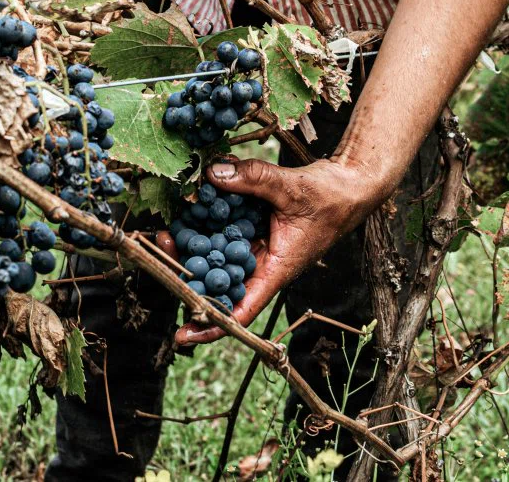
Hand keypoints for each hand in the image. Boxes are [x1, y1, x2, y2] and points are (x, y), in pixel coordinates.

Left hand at [173, 156, 389, 346]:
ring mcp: (255, 248)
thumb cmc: (330, 197)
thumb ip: (253, 179)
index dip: (212, 323)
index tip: (183, 334)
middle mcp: (261, 265)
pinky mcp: (251, 230)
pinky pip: (223, 232)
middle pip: (219, 284)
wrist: (347, 186)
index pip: (241, 309)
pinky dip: (207, 224)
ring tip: (165, 234)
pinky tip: (189, 209)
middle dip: (188, 276)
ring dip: (192, 249)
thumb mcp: (292, 188)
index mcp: (276, 271)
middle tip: (161, 253)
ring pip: (217, 258)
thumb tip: (212, 174)